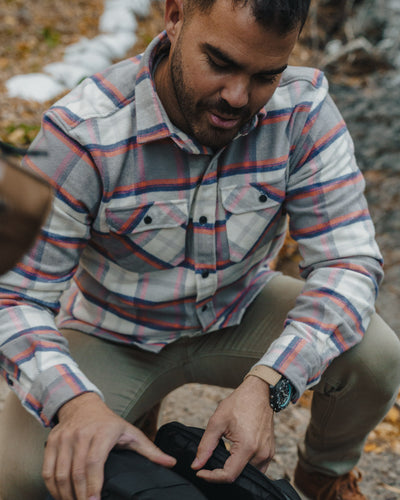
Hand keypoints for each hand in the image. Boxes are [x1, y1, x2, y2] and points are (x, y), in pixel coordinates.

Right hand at [42, 392, 175, 499]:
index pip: (94, 462)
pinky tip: (62, 497)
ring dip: (65, 495)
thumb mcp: (131, 432)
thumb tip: (170, 463)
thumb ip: (150, 450)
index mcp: (103, 432)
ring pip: (59, 474)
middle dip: (79, 496)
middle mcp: (81, 434)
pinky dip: (52, 488)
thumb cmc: (109, 423)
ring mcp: (64, 438)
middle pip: (76, 472)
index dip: (93, 485)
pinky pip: (47, 471)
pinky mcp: (52, 442)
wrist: (82, 405)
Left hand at [191, 376, 274, 482]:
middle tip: (208, 465)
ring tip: (220, 461)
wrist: (259, 392)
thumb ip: (206, 445)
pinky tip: (234, 458)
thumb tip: (196, 465)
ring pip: (248, 475)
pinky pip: (257, 469)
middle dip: (220, 474)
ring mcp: (268, 454)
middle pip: (238, 477)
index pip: (228, 475)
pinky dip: (244, 468)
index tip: (200, 472)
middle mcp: (261, 454)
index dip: (212, 477)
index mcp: (247, 447)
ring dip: (233, 471)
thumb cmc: (238, 403)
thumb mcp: (217, 421)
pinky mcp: (270, 452)